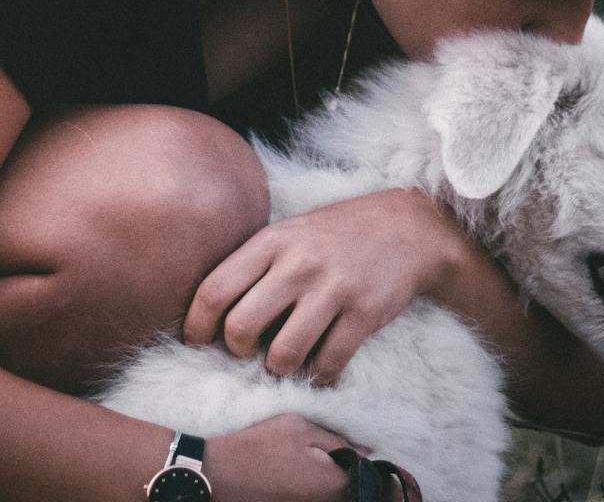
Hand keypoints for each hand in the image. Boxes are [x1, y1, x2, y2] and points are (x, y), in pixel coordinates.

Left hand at [183, 188, 464, 384]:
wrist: (407, 227)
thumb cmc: (335, 236)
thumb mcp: (289, 233)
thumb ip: (253, 265)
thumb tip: (211, 316)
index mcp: (271, 242)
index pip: (215, 290)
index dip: (196, 325)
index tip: (197, 342)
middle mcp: (298, 264)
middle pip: (241, 327)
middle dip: (237, 351)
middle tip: (247, 352)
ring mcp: (333, 288)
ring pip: (284, 354)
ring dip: (278, 369)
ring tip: (284, 362)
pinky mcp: (364, 313)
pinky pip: (329, 362)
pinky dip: (319, 376)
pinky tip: (320, 369)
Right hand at [204, 413, 366, 501]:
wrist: (218, 474)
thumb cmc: (259, 446)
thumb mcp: (300, 428)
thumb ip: (337, 439)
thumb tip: (365, 449)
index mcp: (333, 483)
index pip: (366, 473)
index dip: (363, 455)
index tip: (352, 441)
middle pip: (349, 485)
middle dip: (346, 466)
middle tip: (328, 445)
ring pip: (331, 491)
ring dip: (328, 473)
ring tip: (306, 455)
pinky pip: (313, 495)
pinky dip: (311, 481)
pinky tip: (294, 467)